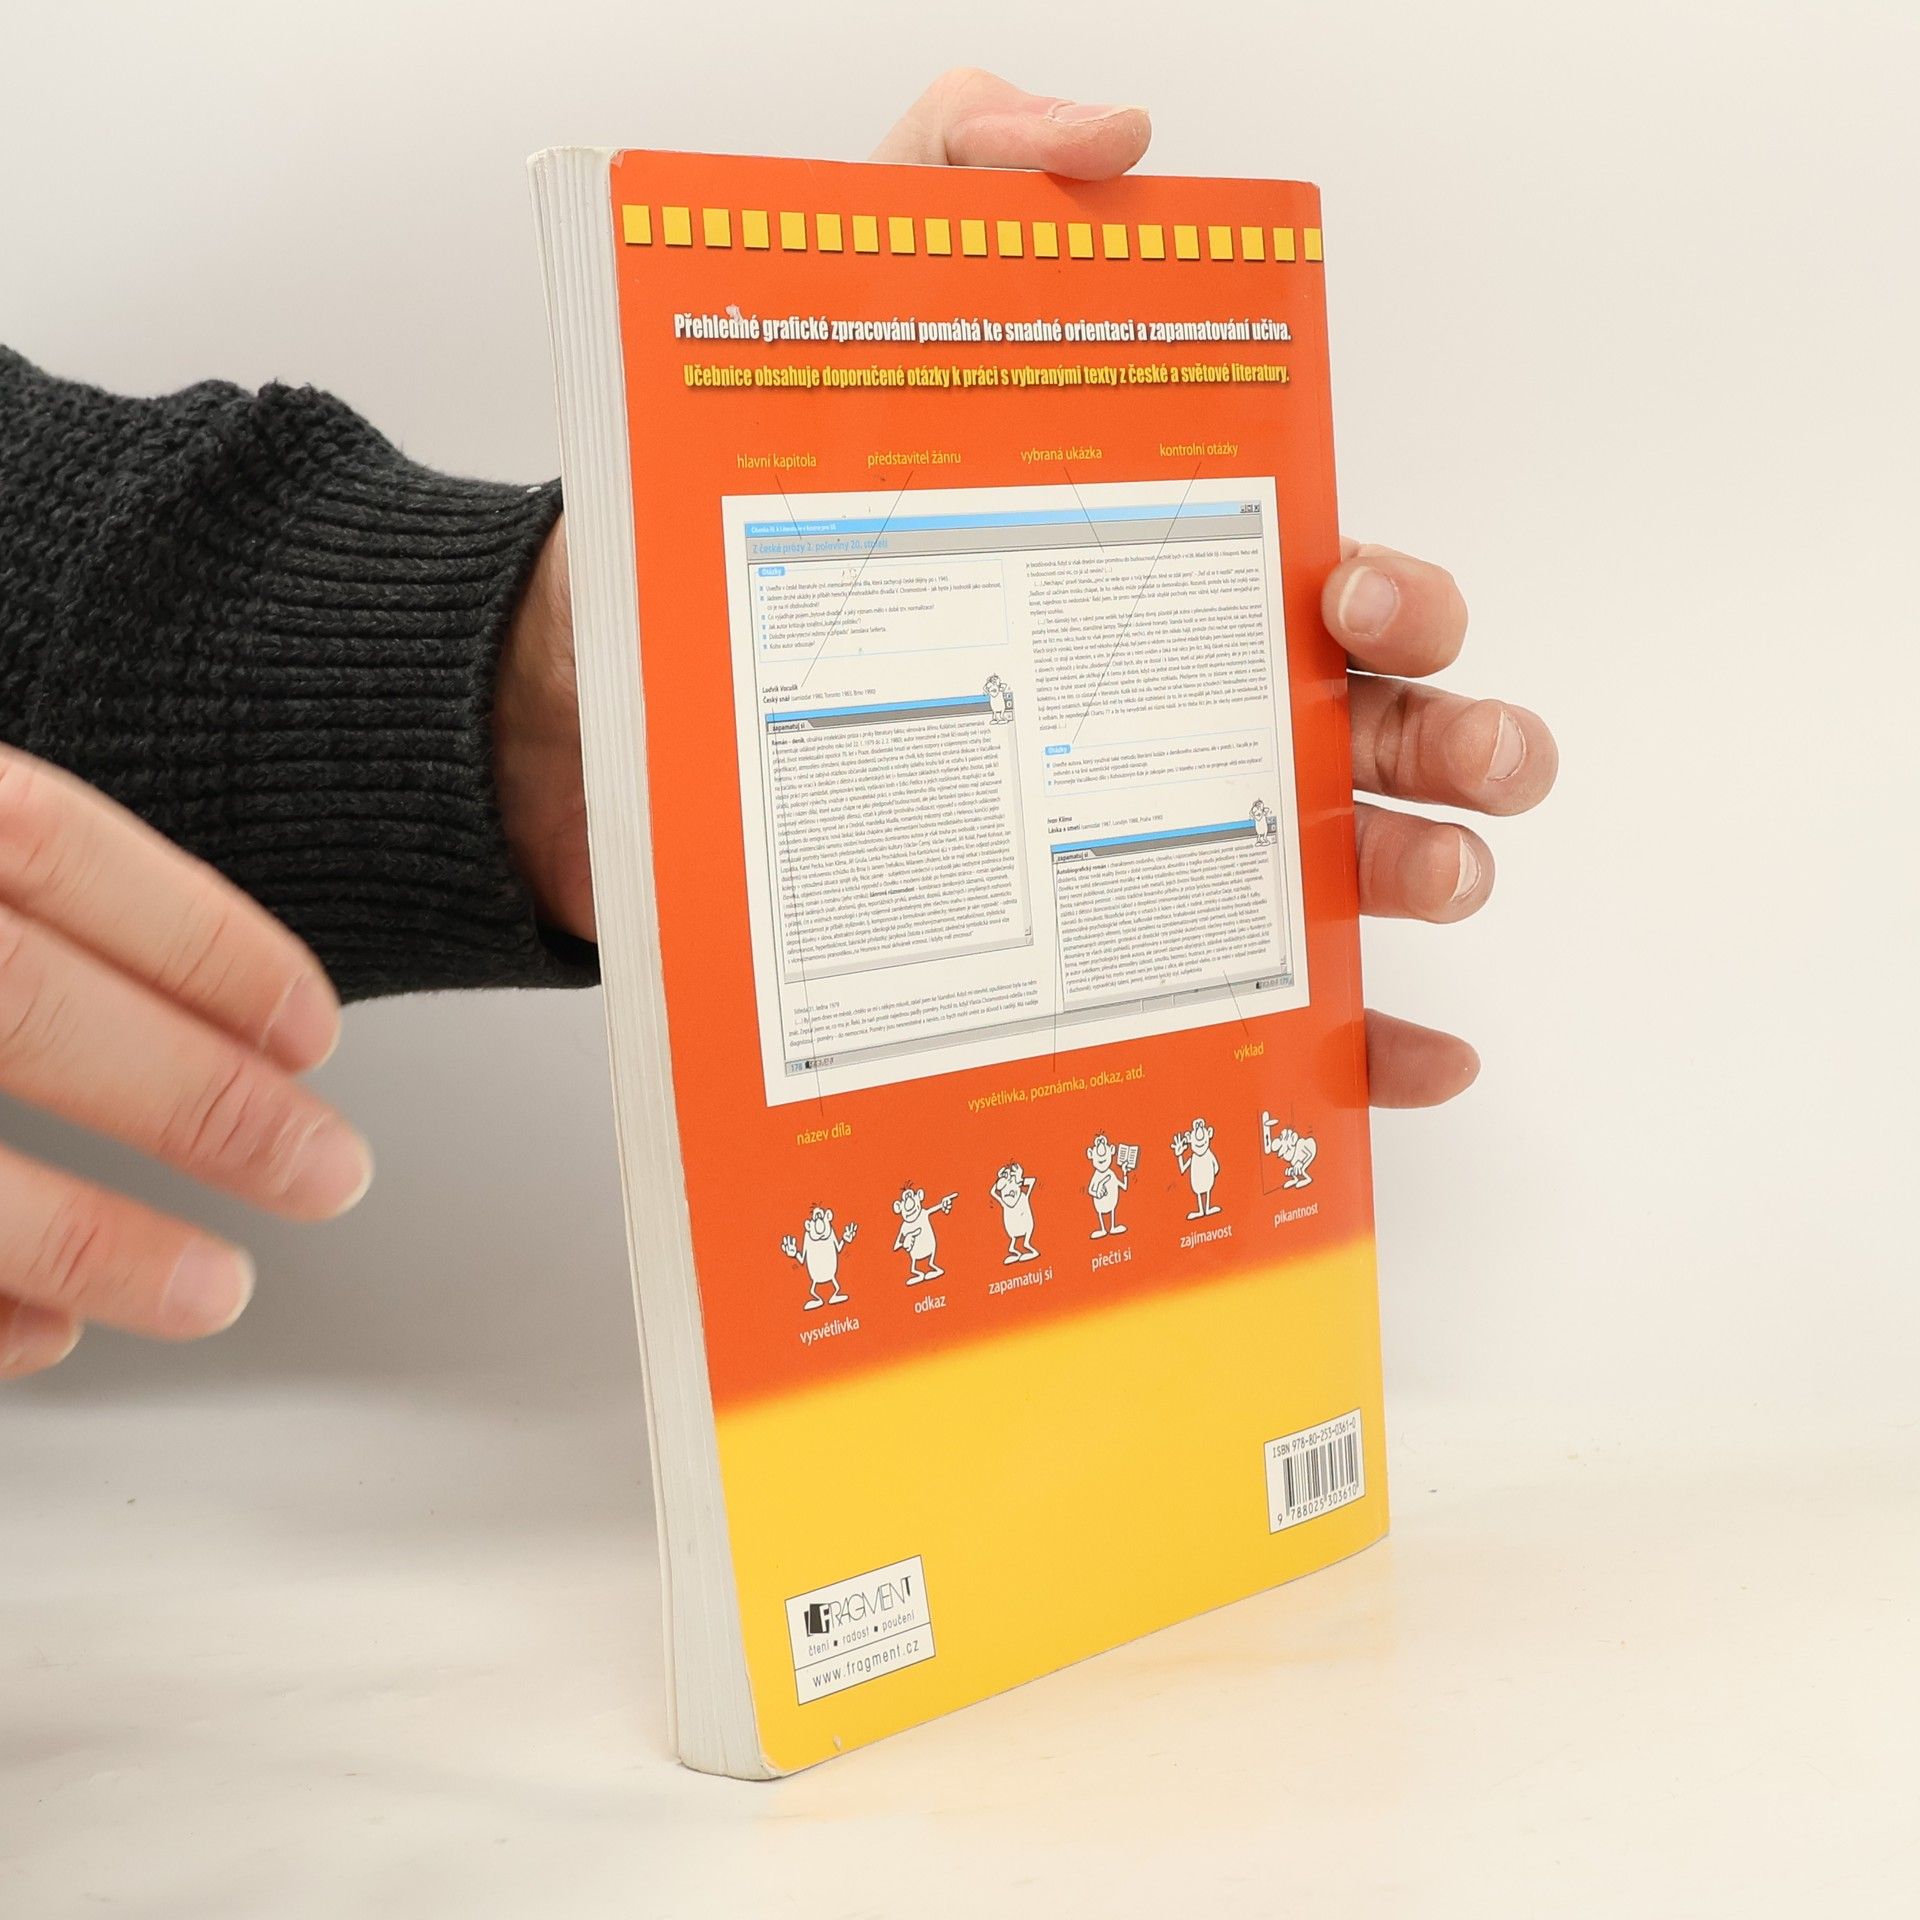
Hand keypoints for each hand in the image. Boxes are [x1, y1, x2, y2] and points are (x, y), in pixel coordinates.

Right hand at [0, 747, 368, 1379]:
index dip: (201, 942)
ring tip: (216, 1291)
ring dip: (88, 1240)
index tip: (317, 1028)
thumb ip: (11, 866)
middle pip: (26, 1005)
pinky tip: (46, 1333)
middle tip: (331, 1173)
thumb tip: (155, 951)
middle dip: (196, 1102)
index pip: (51, 846)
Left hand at [493, 69, 1556, 1106]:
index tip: (1355, 600)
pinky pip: (1238, 1010)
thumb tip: (1116, 145)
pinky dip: (1346, 1040)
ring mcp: (1129, 845)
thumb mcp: (846, 309)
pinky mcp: (1070, 958)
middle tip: (1462, 757)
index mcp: (1162, 591)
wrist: (581, 704)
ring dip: (1427, 874)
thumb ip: (961, 177)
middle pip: (1383, 732)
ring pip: (1341, 870)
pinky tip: (1410, 1058)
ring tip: (1431, 878)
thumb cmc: (725, 527)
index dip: (1403, 598)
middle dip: (1463, 739)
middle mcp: (1172, 719)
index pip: (1341, 591)